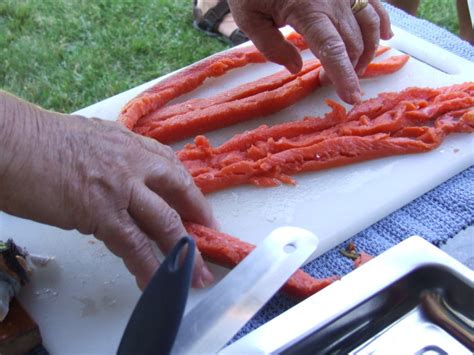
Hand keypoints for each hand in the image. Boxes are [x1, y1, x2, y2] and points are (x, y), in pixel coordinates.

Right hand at [0, 92, 215, 288]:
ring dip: (184, 251)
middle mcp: (132, 162)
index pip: (170, 167)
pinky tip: (157, 281)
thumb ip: (112, 157)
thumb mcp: (88, 140)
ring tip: (197, 273)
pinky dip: (148, 266)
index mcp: (128, 143)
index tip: (197, 206)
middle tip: (210, 237)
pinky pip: (133, 244)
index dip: (187, 189)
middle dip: (199, 217)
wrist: (9, 141)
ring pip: (164, 222)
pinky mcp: (101, 212)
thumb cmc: (38, 141)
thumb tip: (120, 178)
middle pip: (179, 191)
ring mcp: (120, 187)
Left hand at [228, 0, 392, 103]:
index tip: (352, 98)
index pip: (333, 50)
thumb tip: (297, 68)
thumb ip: (271, 46)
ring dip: (365, 53)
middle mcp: (334, 0)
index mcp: (308, 9)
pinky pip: (374, 5)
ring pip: (370, 27)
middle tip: (325, 81)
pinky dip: (382, 23)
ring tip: (351, 68)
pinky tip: (384, 38)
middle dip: (346, 70)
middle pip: (353, 43)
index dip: (344, 76)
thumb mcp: (248, 16)